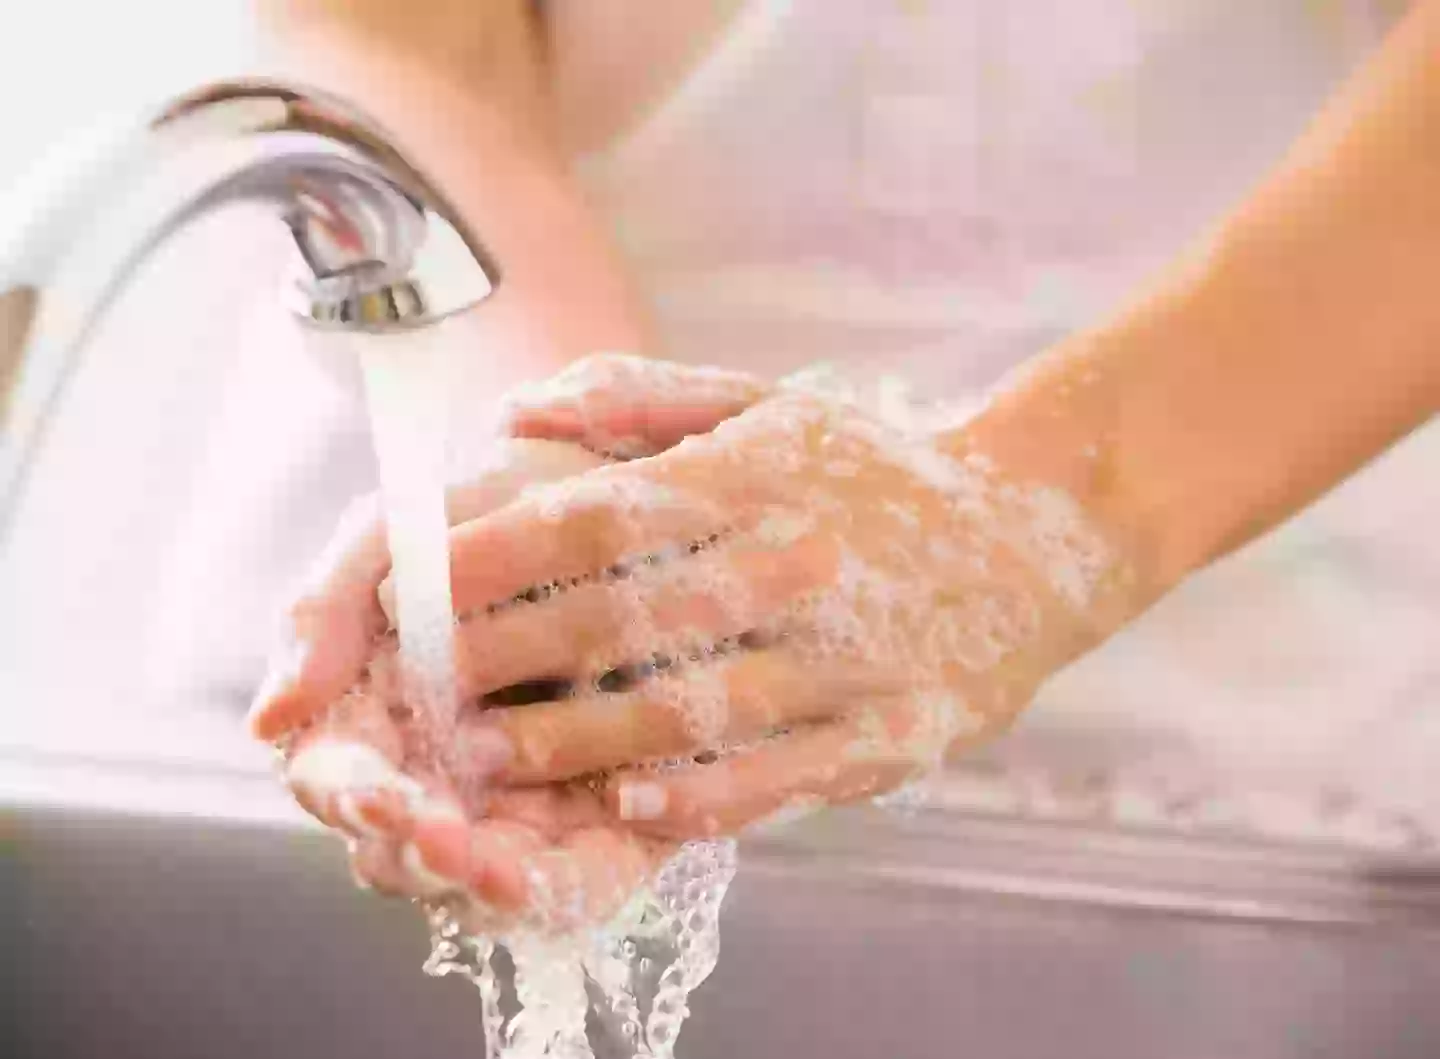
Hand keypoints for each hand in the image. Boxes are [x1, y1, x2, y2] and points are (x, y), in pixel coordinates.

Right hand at [251, 436, 673, 931]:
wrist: (620, 483)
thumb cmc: (494, 507)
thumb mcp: (404, 530)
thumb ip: (326, 607)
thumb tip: (268, 722)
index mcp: (369, 707)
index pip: (336, 780)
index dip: (352, 798)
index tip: (386, 796)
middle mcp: (432, 764)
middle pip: (399, 849)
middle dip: (421, 855)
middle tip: (451, 846)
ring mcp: (509, 793)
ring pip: (476, 876)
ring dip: (484, 882)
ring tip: (506, 876)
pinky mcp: (594, 809)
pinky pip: (570, 874)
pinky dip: (564, 884)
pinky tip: (566, 872)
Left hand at [425, 356, 1139, 837]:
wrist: (1037, 530)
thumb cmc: (875, 470)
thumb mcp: (771, 406)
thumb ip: (642, 399)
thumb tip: (514, 412)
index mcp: (759, 475)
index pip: (602, 514)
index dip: (498, 553)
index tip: (411, 586)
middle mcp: (800, 559)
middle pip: (631, 616)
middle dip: (512, 656)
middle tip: (421, 690)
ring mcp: (854, 652)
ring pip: (698, 706)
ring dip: (584, 741)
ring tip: (489, 762)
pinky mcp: (899, 728)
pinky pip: (788, 772)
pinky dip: (706, 791)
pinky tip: (630, 804)